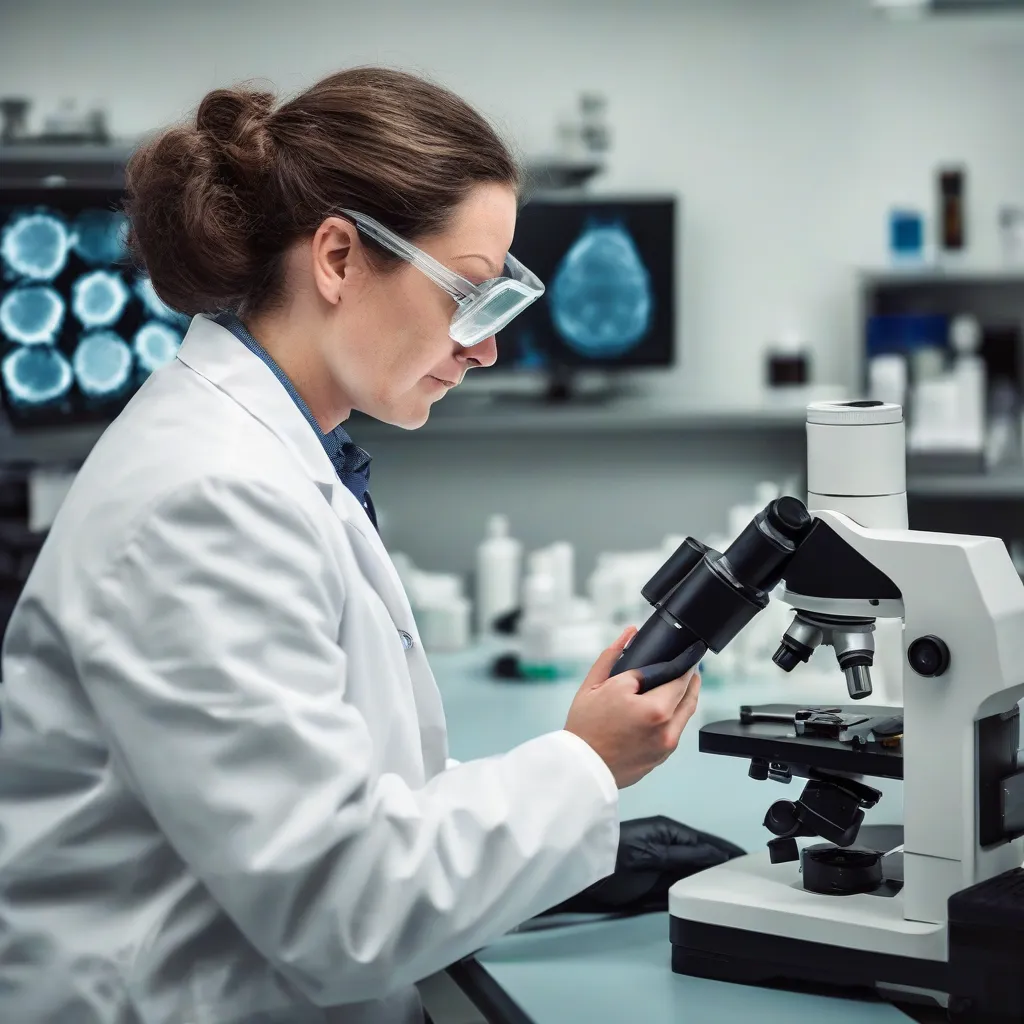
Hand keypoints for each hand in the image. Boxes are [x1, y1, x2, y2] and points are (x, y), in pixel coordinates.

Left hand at [538, 815, 744, 915]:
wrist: (582, 877)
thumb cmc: (611, 859)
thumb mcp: (652, 855)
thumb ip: (684, 856)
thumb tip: (713, 856)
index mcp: (666, 830)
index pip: (704, 842)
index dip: (724, 850)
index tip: (744, 858)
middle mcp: (665, 843)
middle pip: (700, 854)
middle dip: (720, 862)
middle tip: (745, 875)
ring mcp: (660, 861)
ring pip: (692, 868)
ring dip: (709, 875)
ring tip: (731, 886)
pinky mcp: (653, 880)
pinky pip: (681, 882)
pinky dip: (695, 886)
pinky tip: (705, 894)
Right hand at [564, 627, 700, 788]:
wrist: (581, 766)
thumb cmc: (585, 727)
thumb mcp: (595, 684)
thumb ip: (614, 655)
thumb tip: (629, 633)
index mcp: (655, 708)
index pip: (682, 679)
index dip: (687, 665)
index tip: (689, 656)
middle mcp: (667, 729)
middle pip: (689, 697)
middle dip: (691, 680)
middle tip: (689, 667)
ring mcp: (666, 746)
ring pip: (685, 716)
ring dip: (684, 699)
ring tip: (676, 686)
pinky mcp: (662, 758)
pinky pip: (674, 732)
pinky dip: (673, 718)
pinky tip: (663, 709)